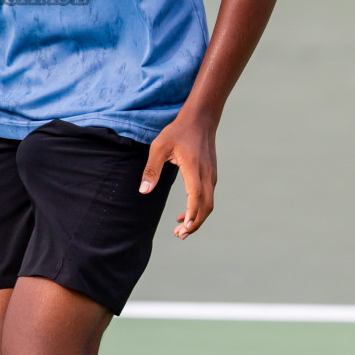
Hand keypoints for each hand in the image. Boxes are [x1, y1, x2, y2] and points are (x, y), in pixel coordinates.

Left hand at [139, 114, 217, 238]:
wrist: (200, 119)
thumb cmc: (177, 132)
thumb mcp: (159, 147)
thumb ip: (152, 170)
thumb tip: (144, 191)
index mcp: (194, 168)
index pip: (197, 197)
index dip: (192, 214)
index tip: (184, 228)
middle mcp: (207, 174)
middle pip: (207, 206)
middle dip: (195, 224)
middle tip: (179, 235)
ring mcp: (211, 175)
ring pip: (209, 204)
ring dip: (197, 218)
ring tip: (181, 229)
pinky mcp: (211, 175)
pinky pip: (208, 197)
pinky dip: (199, 209)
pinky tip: (186, 214)